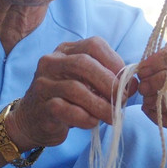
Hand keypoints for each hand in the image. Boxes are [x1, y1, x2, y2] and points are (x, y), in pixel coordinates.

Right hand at [6, 37, 127, 151]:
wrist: (31, 121)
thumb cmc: (66, 100)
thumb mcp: (87, 85)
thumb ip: (108, 80)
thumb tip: (134, 84)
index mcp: (66, 51)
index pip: (94, 45)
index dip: (115, 62)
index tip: (127, 82)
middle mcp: (51, 62)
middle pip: (84, 64)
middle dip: (109, 83)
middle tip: (123, 100)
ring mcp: (43, 83)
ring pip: (75, 88)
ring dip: (100, 105)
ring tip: (113, 116)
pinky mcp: (41, 106)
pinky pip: (65, 109)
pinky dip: (84, 117)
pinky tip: (92, 122)